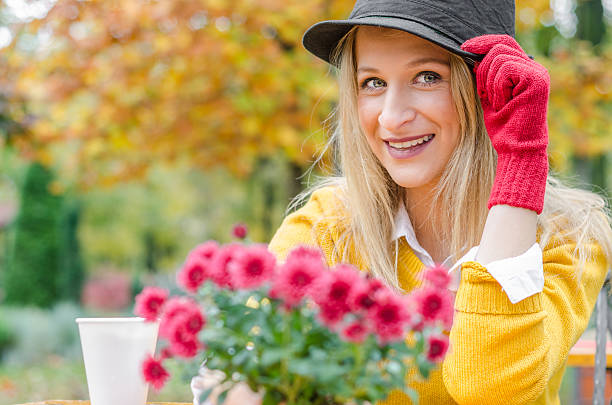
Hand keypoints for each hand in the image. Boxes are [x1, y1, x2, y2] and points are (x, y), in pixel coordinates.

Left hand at [461, 34, 548, 213]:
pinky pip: (505, 69)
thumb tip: (471, 56)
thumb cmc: (502, 127)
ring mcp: (537, 72)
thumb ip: (485, 76)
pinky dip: (497, 87)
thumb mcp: (488, 96)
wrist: (515, 147)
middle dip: (483, 70)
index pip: (503, 43)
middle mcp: (534, 68)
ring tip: (499, 102)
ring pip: (499, 58)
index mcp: (524, 70)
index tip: (463, 47)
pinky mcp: (537, 79)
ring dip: (489, 82)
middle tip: (485, 94)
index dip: (483, 42)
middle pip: (499, 47)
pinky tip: (504, 102)